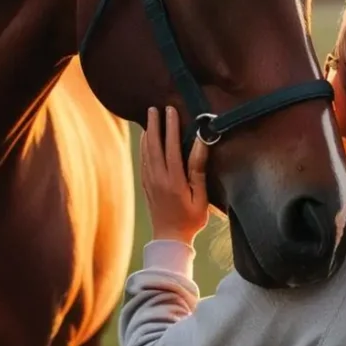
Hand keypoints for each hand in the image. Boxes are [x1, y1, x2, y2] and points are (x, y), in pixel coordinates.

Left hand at [140, 106, 209, 246]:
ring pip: (146, 151)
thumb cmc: (191, 220)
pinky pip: (143, 160)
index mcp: (173, 180)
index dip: (171, 127)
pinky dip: (144, 146)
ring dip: (148, 132)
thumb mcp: (201, 197)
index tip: (171, 110)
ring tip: (149, 116)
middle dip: (154, 124)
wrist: (170, 238)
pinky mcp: (146, 185)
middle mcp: (158, 178)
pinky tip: (146, 138)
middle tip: (155, 107)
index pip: (171, 147)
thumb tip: (201, 145)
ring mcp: (150, 182)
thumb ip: (198, 170)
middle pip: (154, 145)